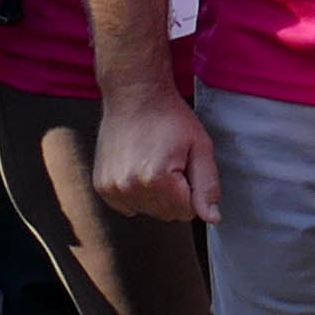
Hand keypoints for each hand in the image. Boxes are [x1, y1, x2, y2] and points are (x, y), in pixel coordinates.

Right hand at [95, 85, 221, 221]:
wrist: (135, 96)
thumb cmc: (169, 117)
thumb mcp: (200, 147)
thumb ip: (208, 187)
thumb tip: (212, 219)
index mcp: (157, 180)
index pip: (187, 212)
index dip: (192, 190)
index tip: (185, 166)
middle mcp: (130, 187)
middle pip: (167, 214)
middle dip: (175, 194)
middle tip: (170, 162)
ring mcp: (112, 188)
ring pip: (148, 211)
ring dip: (156, 194)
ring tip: (154, 162)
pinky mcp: (102, 186)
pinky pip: (128, 206)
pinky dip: (137, 193)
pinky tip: (139, 168)